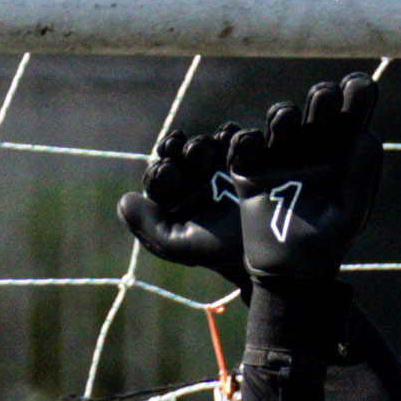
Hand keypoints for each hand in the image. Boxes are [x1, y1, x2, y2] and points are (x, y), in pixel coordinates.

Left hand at [118, 120, 247, 282]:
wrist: (276, 263)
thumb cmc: (224, 256)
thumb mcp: (182, 246)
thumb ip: (150, 227)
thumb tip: (123, 201)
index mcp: (180, 193)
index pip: (165, 171)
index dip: (164, 166)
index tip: (168, 170)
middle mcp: (203, 175)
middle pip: (192, 150)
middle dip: (192, 149)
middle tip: (194, 153)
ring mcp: (232, 163)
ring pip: (220, 140)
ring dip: (219, 140)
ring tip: (219, 148)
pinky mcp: (261, 158)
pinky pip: (252, 139)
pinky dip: (248, 138)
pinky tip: (245, 144)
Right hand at [214, 65, 381, 293]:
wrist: (290, 272)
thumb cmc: (326, 243)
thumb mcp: (349, 213)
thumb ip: (360, 176)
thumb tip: (365, 134)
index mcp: (343, 152)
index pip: (353, 114)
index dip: (357, 95)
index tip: (357, 86)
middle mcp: (313, 146)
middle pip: (319, 109)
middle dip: (321, 98)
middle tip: (324, 97)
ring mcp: (281, 155)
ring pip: (282, 120)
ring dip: (283, 114)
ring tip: (287, 117)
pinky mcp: (251, 169)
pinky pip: (245, 147)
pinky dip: (244, 142)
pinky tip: (250, 141)